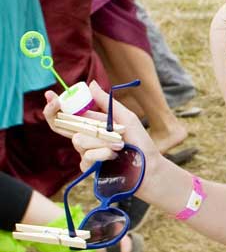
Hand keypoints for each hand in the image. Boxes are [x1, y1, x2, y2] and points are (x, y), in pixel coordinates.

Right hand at [44, 80, 161, 172]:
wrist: (147, 166)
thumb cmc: (139, 141)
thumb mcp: (126, 117)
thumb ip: (106, 102)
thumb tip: (90, 83)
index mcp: (93, 124)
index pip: (69, 114)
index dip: (55, 106)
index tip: (51, 96)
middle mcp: (86, 137)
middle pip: (64, 126)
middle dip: (61, 117)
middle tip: (65, 108)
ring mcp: (85, 152)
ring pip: (78, 141)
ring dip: (100, 141)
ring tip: (118, 144)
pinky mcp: (87, 167)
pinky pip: (86, 156)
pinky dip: (103, 154)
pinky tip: (114, 156)